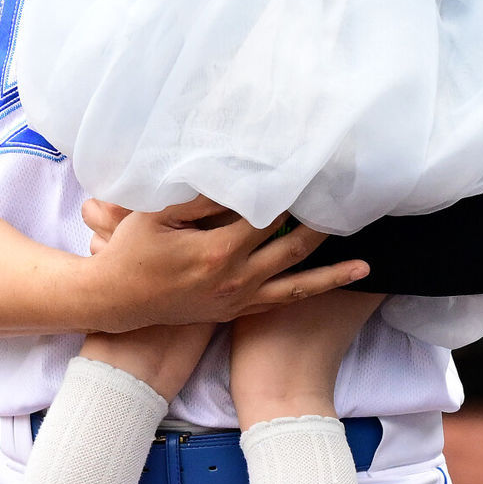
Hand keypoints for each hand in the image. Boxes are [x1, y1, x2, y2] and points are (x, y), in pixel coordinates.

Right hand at [86, 195, 369, 332]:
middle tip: (347, 202)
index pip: (267, 215)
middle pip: (292, 247)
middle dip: (320, 224)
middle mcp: (237, 279)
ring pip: (298, 284)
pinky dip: (314, 292)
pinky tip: (337, 285)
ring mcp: (239, 299)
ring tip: (364, 262)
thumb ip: (200, 197)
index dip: (291, 194)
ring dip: (332, 270)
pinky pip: (284, 301)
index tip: (314, 173)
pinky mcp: (238, 310)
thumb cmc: (133, 251)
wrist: (118, 302)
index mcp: (218, 251)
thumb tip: (239, 176)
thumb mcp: (157, 214)